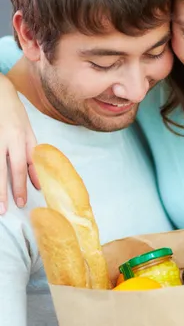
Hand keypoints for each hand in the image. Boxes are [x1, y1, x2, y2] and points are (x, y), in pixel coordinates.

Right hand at [0, 77, 38, 213]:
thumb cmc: (15, 115)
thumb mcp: (29, 134)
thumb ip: (33, 157)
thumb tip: (38, 182)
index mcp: (18, 138)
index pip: (20, 168)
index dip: (20, 186)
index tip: (21, 202)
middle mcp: (2, 140)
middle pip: (1, 171)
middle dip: (3, 192)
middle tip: (3, 210)